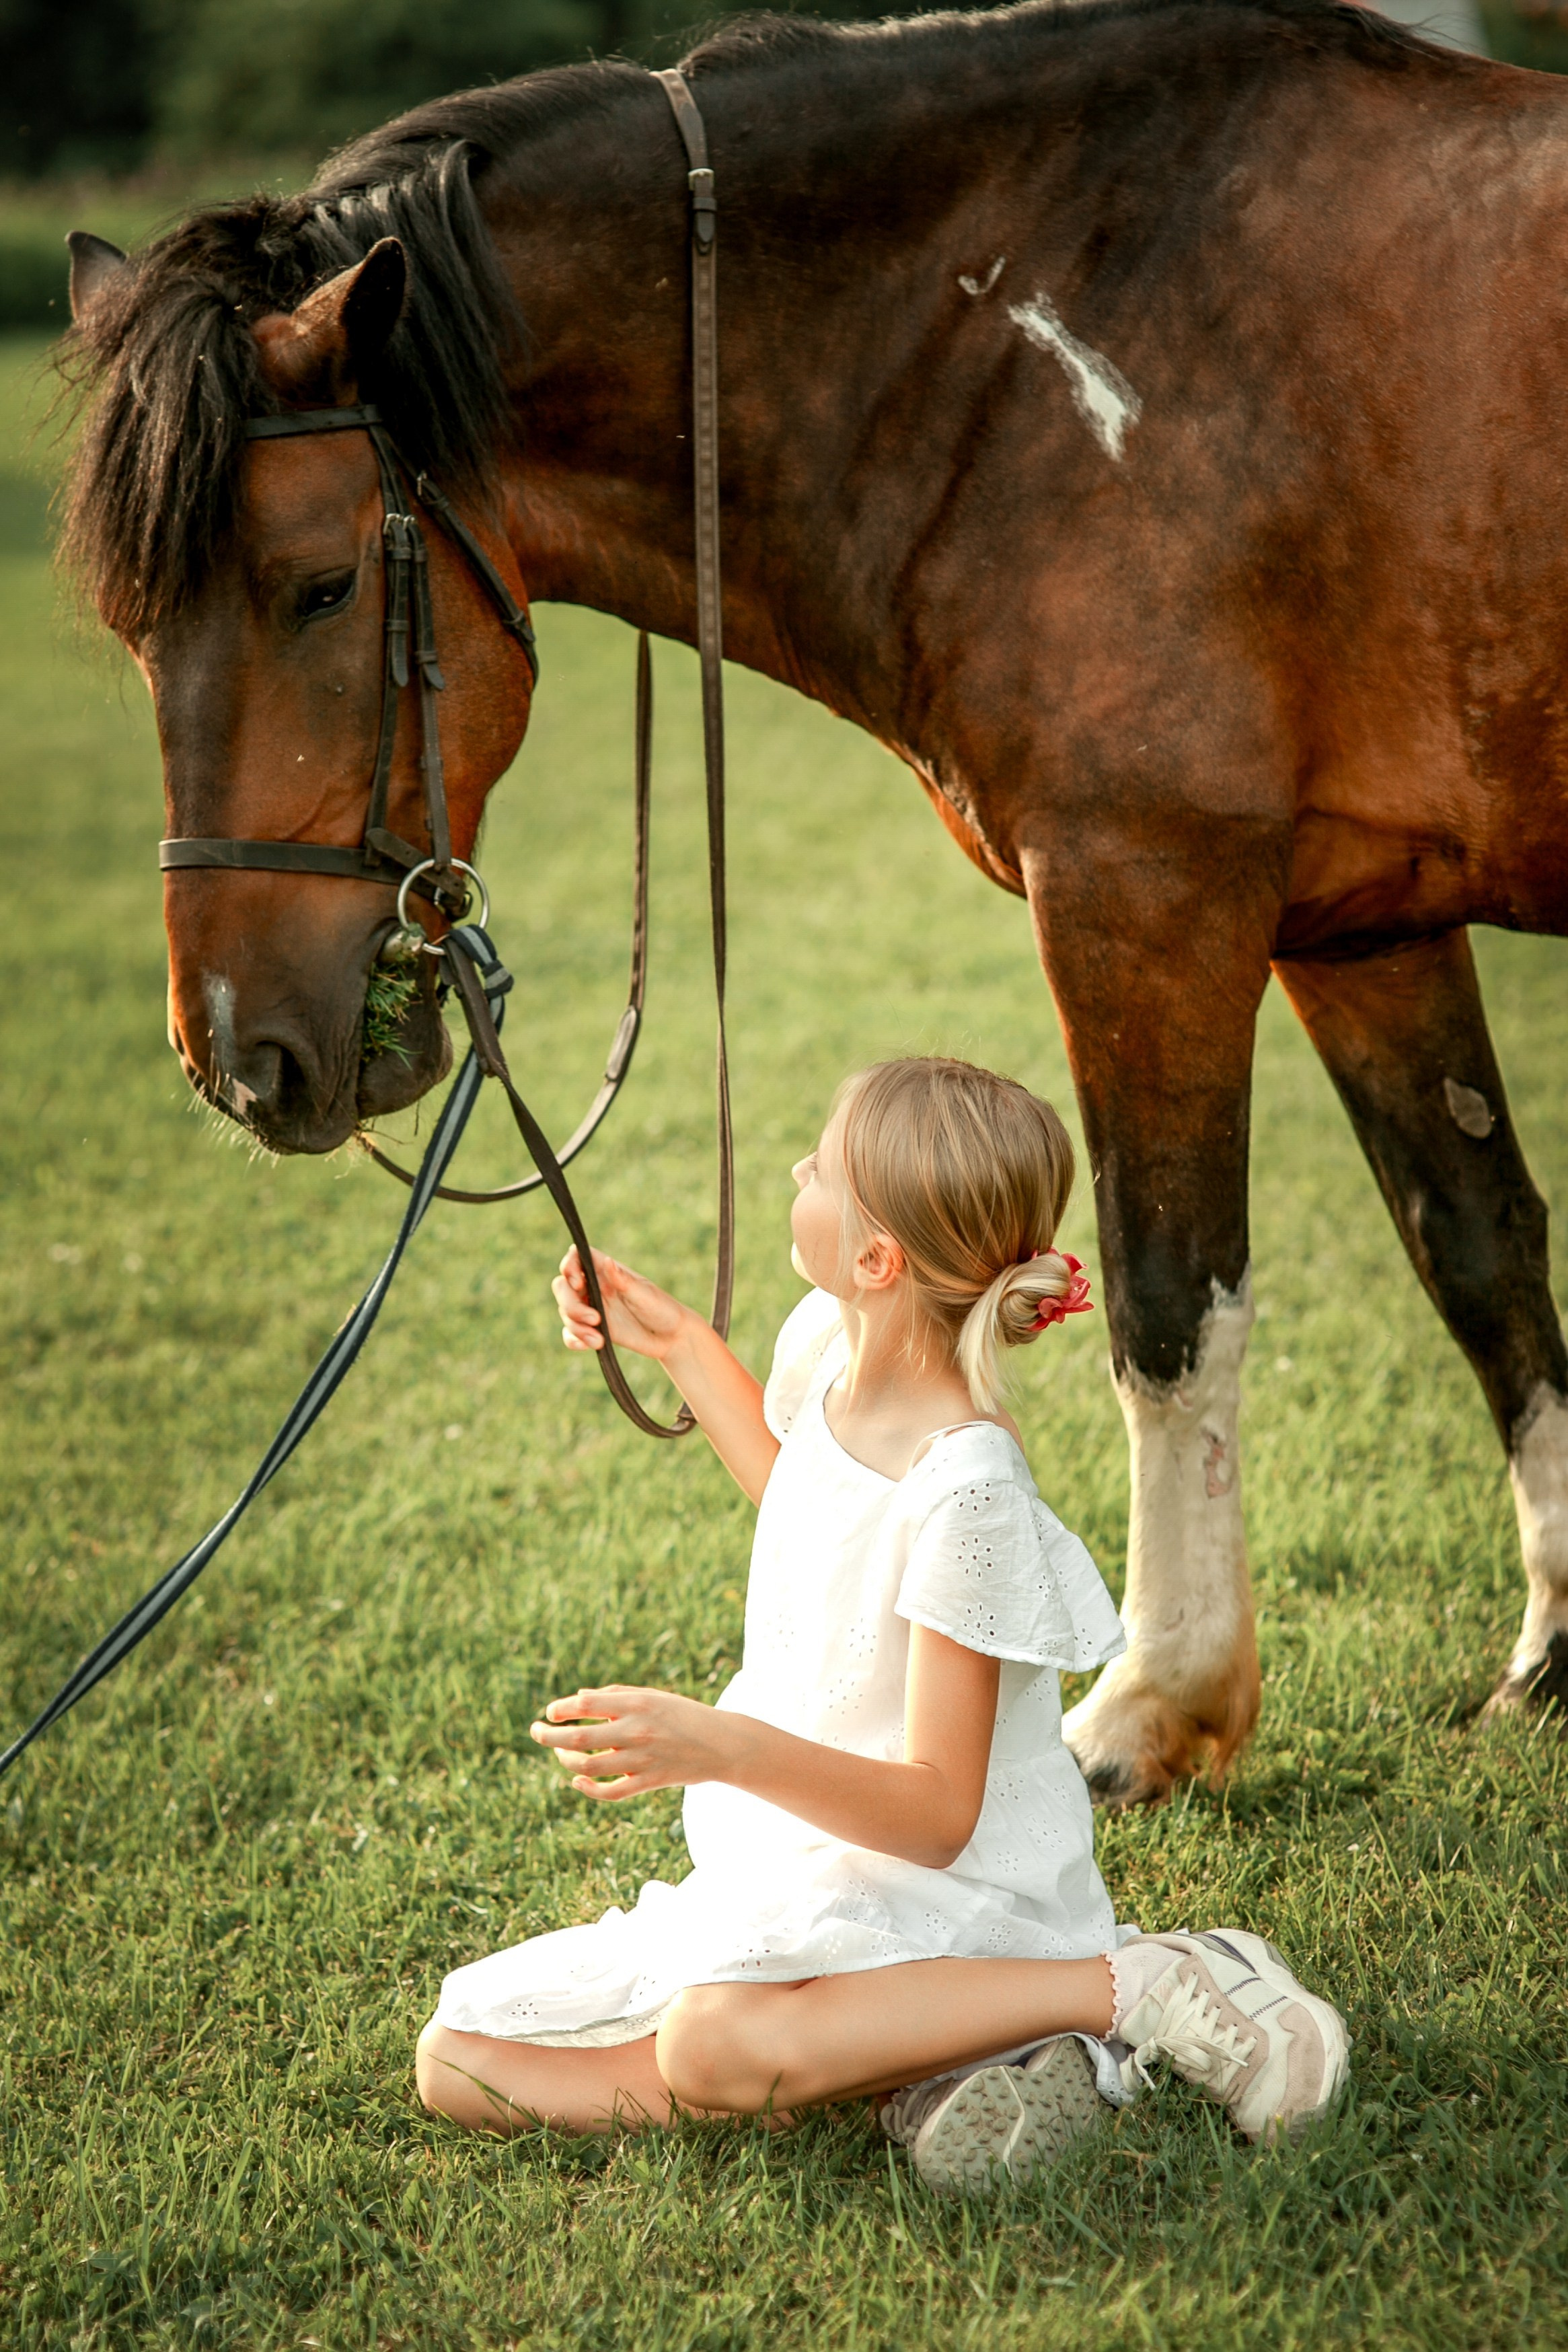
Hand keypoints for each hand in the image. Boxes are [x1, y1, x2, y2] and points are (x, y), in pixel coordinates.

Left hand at [530, 1685, 744, 1799]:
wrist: (722, 1744)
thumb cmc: (683, 1714)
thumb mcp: (651, 1695)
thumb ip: (615, 1695)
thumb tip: (578, 1699)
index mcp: (636, 1703)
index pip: (586, 1704)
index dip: (561, 1708)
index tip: (551, 1712)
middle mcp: (636, 1730)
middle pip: (579, 1737)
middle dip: (548, 1735)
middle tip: (535, 1731)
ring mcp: (642, 1759)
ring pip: (588, 1766)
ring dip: (565, 1760)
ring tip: (559, 1753)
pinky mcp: (648, 1782)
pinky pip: (611, 1792)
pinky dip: (588, 1789)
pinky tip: (577, 1780)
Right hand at [551, 1247, 689, 1361]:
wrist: (671, 1338)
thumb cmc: (662, 1310)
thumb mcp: (644, 1295)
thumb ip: (623, 1281)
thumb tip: (607, 1261)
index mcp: (606, 1271)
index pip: (576, 1258)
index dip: (569, 1267)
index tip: (578, 1283)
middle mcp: (595, 1287)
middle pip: (563, 1287)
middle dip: (572, 1305)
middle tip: (595, 1319)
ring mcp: (592, 1308)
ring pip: (566, 1312)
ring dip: (576, 1327)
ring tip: (598, 1340)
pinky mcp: (592, 1329)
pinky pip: (571, 1333)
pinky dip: (573, 1340)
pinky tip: (586, 1345)